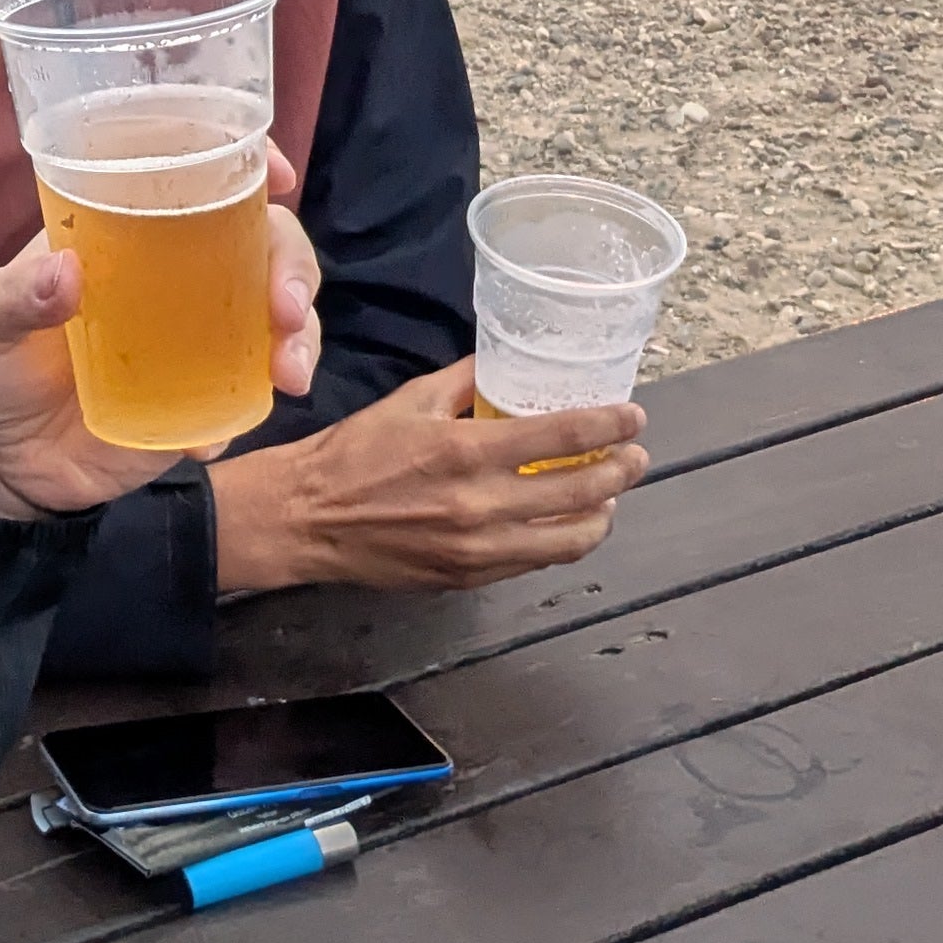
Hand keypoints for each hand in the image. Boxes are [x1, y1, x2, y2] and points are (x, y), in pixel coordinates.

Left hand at [0, 197, 326, 523]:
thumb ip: (11, 296)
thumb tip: (65, 273)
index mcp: (124, 233)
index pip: (198, 181)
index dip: (245, 167)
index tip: (275, 174)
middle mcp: (172, 277)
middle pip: (263, 247)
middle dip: (294, 266)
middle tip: (286, 307)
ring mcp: (193, 341)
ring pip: (276, 319)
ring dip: (299, 337)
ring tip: (287, 372)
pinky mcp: (197, 403)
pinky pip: (246, 397)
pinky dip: (247, 410)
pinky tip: (211, 439)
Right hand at [208, 360, 645, 594]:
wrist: (308, 517)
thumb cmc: (354, 453)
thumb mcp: (410, 400)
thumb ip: (465, 382)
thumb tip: (505, 364)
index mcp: (466, 451)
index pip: (563, 436)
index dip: (610, 425)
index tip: (634, 417)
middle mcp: (480, 505)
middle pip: (581, 493)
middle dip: (622, 471)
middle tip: (635, 457)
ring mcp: (477, 549)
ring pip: (569, 539)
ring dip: (601, 515)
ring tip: (608, 495)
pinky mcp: (468, 577)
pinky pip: (533, 561)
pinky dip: (560, 541)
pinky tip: (565, 523)